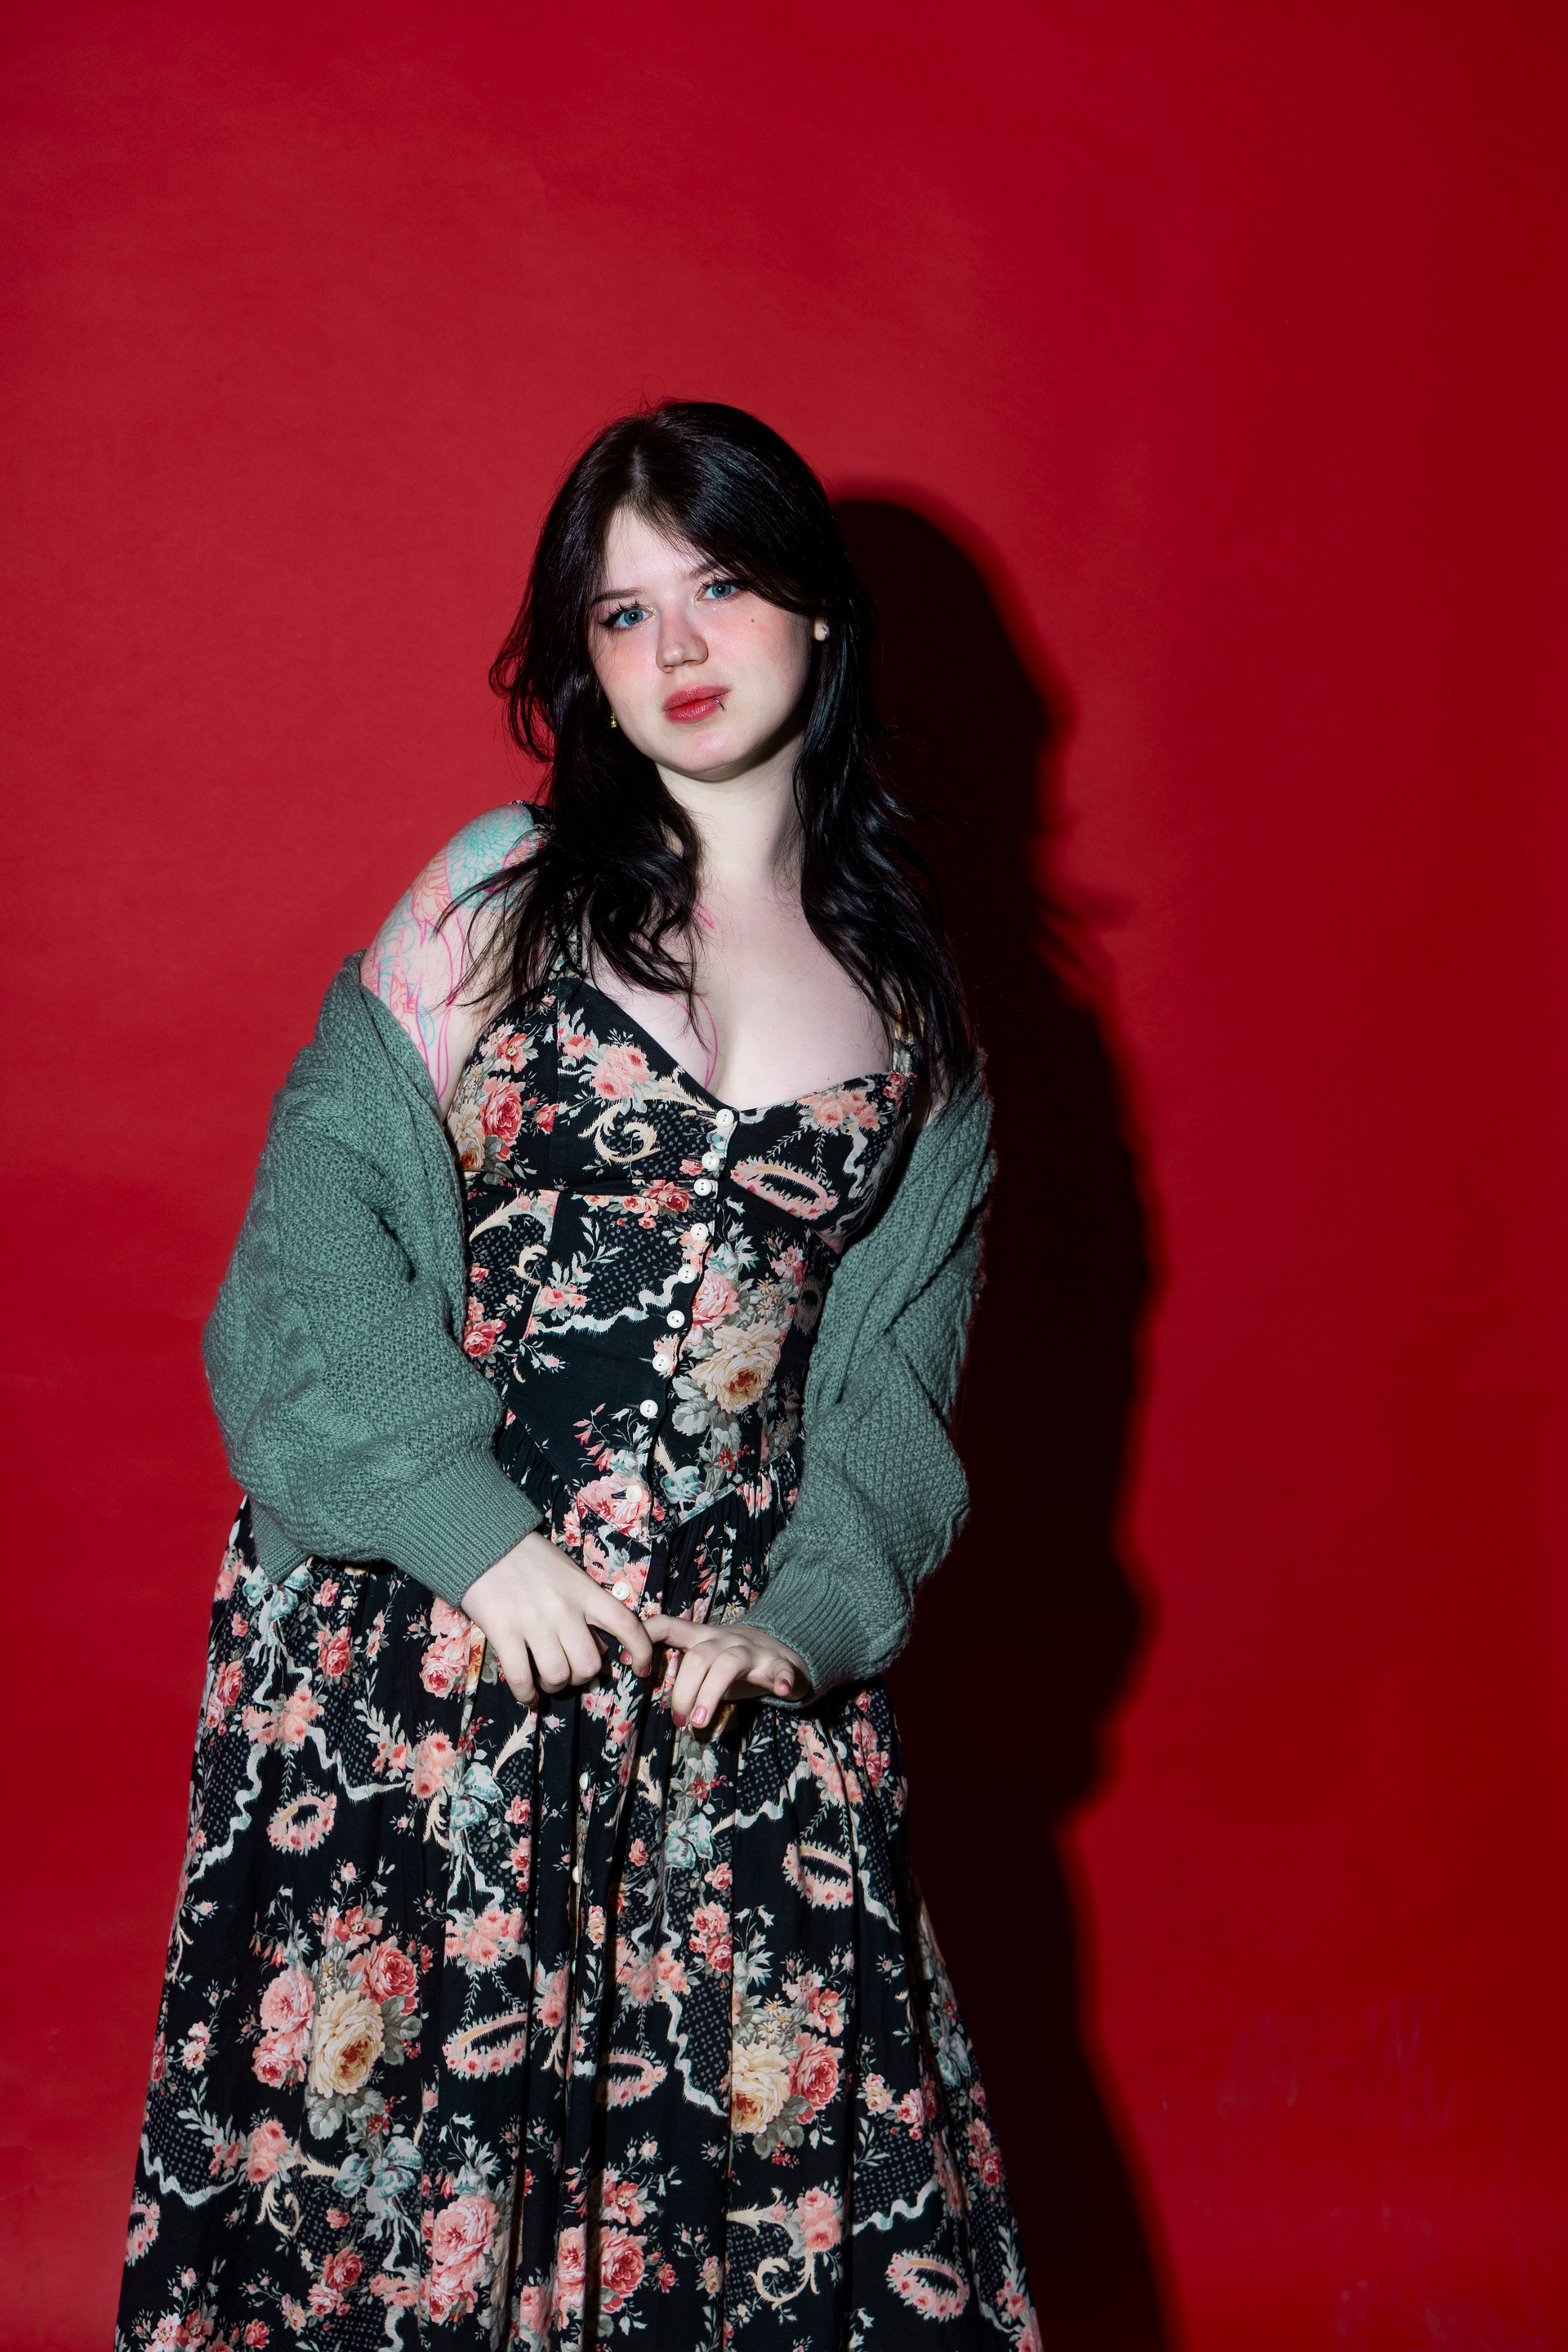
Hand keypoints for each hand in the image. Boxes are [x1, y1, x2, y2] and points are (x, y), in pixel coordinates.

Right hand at [462, 1533, 654, 1706]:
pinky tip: (528, 1696)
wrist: (485, 1542)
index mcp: (585, 1591)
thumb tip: (600, 1646)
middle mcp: (564, 1608)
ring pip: (557, 1675)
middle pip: (589, 1664)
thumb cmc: (530, 1558)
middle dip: (581, 1677)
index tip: (640, 1668)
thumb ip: (586, 1606)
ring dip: (554, 1686)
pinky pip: (521, 1678)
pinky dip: (526, 1695)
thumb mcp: (569, 1573)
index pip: (626, 1624)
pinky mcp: (503, 1631)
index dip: (642, 1651)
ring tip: (546, 1682)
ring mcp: (533, 1621)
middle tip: (569, 1673)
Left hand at [644, 1612, 809, 1729]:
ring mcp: (752, 1651)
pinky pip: (781, 1669)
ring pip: (728, 1664)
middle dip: (683, 1692)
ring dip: (711, 1693)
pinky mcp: (779, 1664)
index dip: (645, 1639)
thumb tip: (647, 1694)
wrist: (784, 1651)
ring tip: (700, 1722)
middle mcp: (724, 1640)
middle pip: (697, 1658)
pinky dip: (783, 1679)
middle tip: (679, 1722)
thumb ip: (681, 1672)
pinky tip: (782, 1691)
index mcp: (700, 1638)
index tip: (633, 1666)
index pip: (667, 1625)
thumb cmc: (734, 1663)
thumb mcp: (704, 1661)